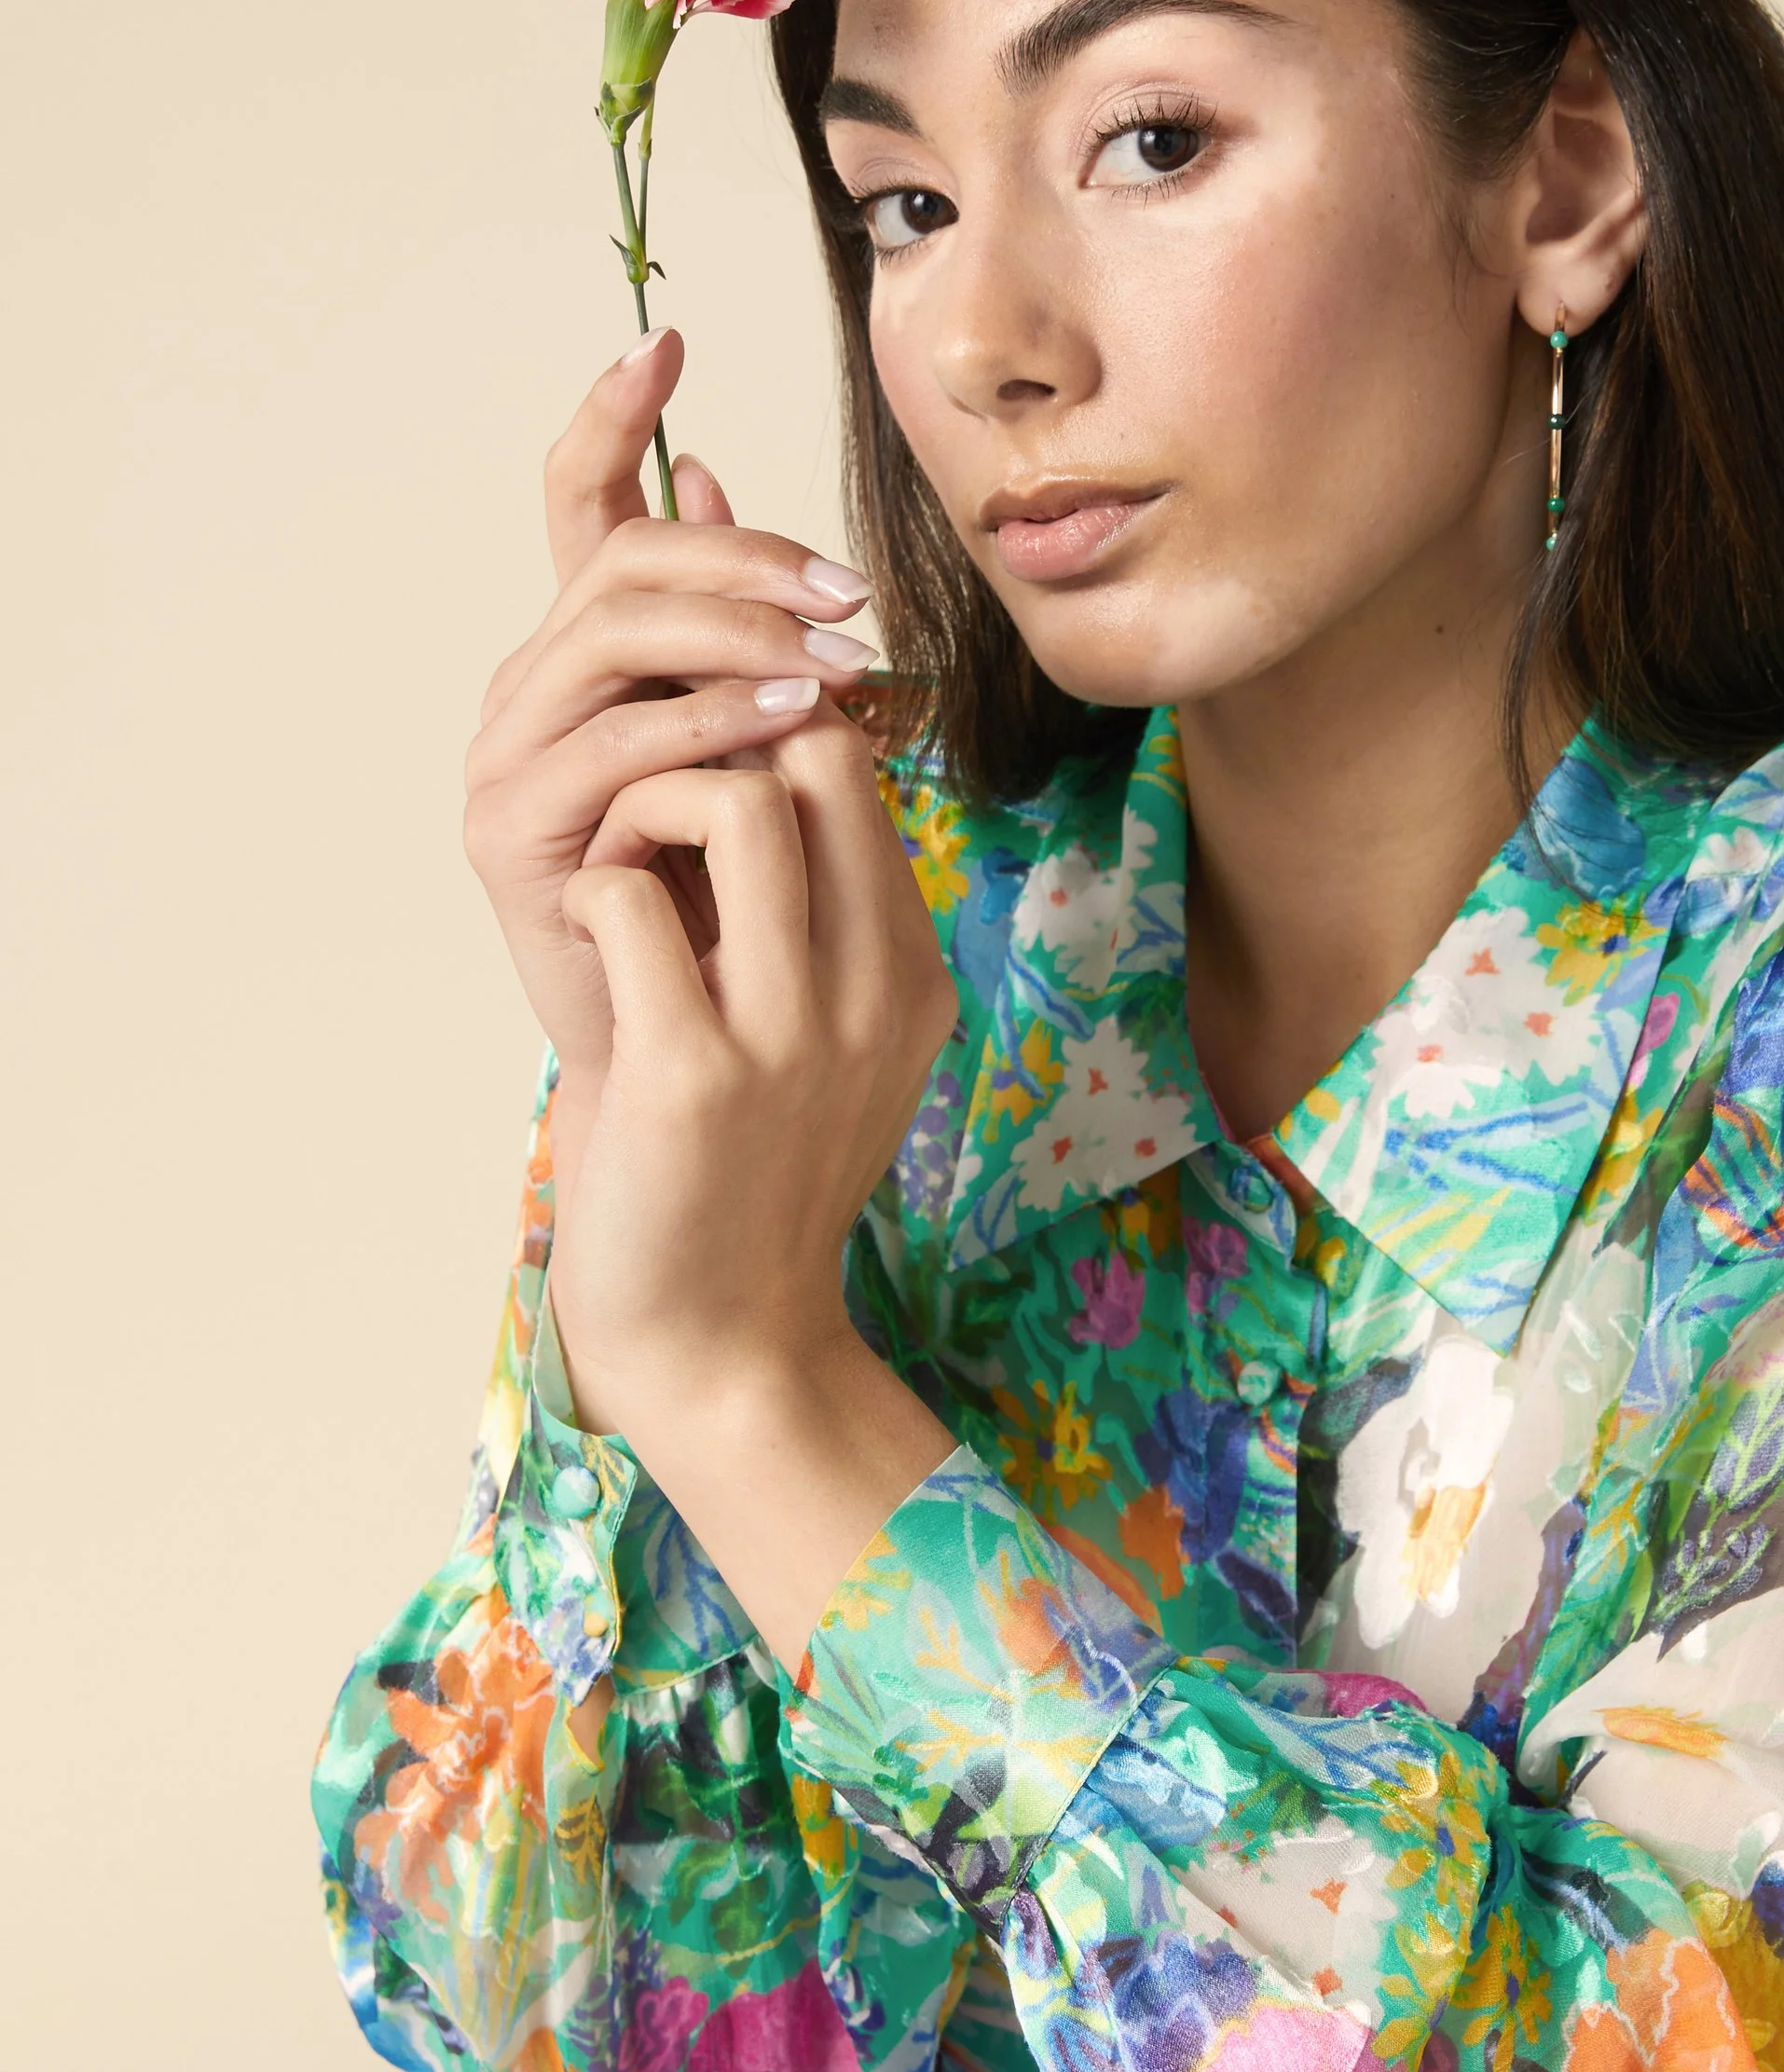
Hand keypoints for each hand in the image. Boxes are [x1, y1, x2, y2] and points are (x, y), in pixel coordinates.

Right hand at [463, 329, 878, 1100]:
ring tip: (839, 670)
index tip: (662, 344)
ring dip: (741, 637)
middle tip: (855, 599)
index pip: (578, 503)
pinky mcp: (509, 829)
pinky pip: (614, 744)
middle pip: (625, 562)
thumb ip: (745, 634)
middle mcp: (529, 687)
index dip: (611, 419)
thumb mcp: (763, 751)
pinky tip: (789, 729)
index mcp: (585, 652)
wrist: (686, 1063)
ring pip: (616, 634)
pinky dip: (708, 725)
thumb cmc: (738, 906)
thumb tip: (718, 476)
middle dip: (748, 562)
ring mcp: (507, 754)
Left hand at [546, 728, 957, 1544]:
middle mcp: (875, 990)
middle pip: (814, 753)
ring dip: (642, 806)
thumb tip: (768, 764)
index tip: (692, 778)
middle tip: (648, 815)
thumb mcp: (828, 1040)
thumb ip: (822, 921)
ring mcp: (791, 1033)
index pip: (856, 762)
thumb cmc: (749, 1172)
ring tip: (616, 872)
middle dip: (709, 745)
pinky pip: (628, 897)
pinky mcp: (693, 1075)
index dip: (760, 733)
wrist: (724, 1338)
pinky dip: (590, 892)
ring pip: (730, 801)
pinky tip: (585, 947)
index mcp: (911, 971)